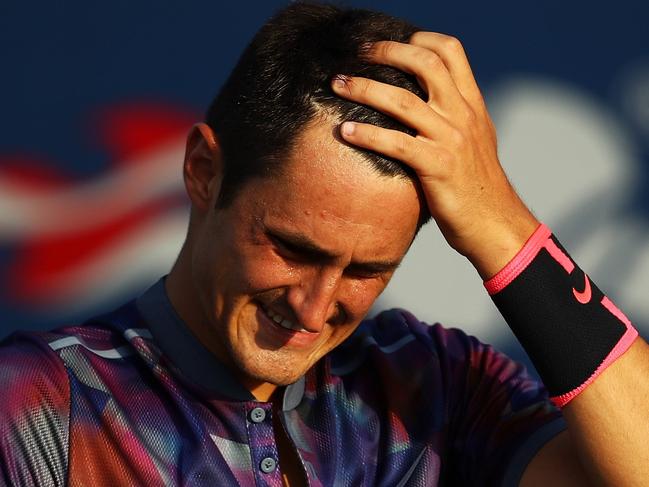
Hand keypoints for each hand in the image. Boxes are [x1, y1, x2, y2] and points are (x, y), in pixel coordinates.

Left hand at [331, 32, 538, 278]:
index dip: (420, 38)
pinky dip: (368, 134)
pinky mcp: (437, 167)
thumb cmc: (478, 186)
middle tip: (357, 53)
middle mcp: (463, 115)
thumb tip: (428, 103)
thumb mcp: (475, 141)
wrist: (494, 223)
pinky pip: (396, 144)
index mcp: (472, 105)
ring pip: (403, 102)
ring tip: (338, 84)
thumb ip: (455, 117)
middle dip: (387, 52)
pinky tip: (346, 131)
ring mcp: (451, 140)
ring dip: (365, 88)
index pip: (451, 52)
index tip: (391, 42)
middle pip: (425, 64)